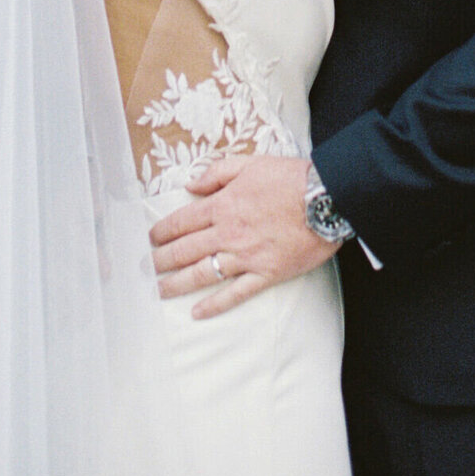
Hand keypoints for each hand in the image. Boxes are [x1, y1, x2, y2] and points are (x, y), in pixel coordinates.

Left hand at [148, 155, 338, 317]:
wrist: (326, 199)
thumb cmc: (290, 178)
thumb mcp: (250, 163)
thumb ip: (216, 172)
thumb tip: (190, 185)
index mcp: (222, 205)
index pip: (182, 221)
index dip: (162, 231)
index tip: (151, 238)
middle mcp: (228, 233)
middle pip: (185, 250)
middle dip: (161, 260)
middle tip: (148, 267)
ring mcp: (245, 257)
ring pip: (202, 274)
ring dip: (177, 283)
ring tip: (160, 290)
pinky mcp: (265, 275)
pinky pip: (234, 294)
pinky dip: (214, 305)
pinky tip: (197, 312)